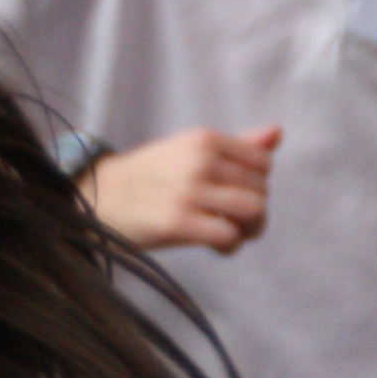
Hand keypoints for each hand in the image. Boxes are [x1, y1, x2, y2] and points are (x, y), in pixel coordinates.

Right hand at [83, 125, 278, 252]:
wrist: (99, 196)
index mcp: (205, 139)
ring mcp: (189, 191)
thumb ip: (236, 145)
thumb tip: (277, 132)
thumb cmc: (149, 177)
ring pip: (254, 210)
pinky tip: (213, 245)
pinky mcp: (178, 222)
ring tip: (229, 233)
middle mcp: (200, 160)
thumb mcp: (190, 151)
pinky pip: (229, 235)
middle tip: (230, 221)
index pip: (263, 162)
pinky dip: (229, 245)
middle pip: (261, 190)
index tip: (234, 195)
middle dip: (252, 211)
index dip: (256, 184)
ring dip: (248, 229)